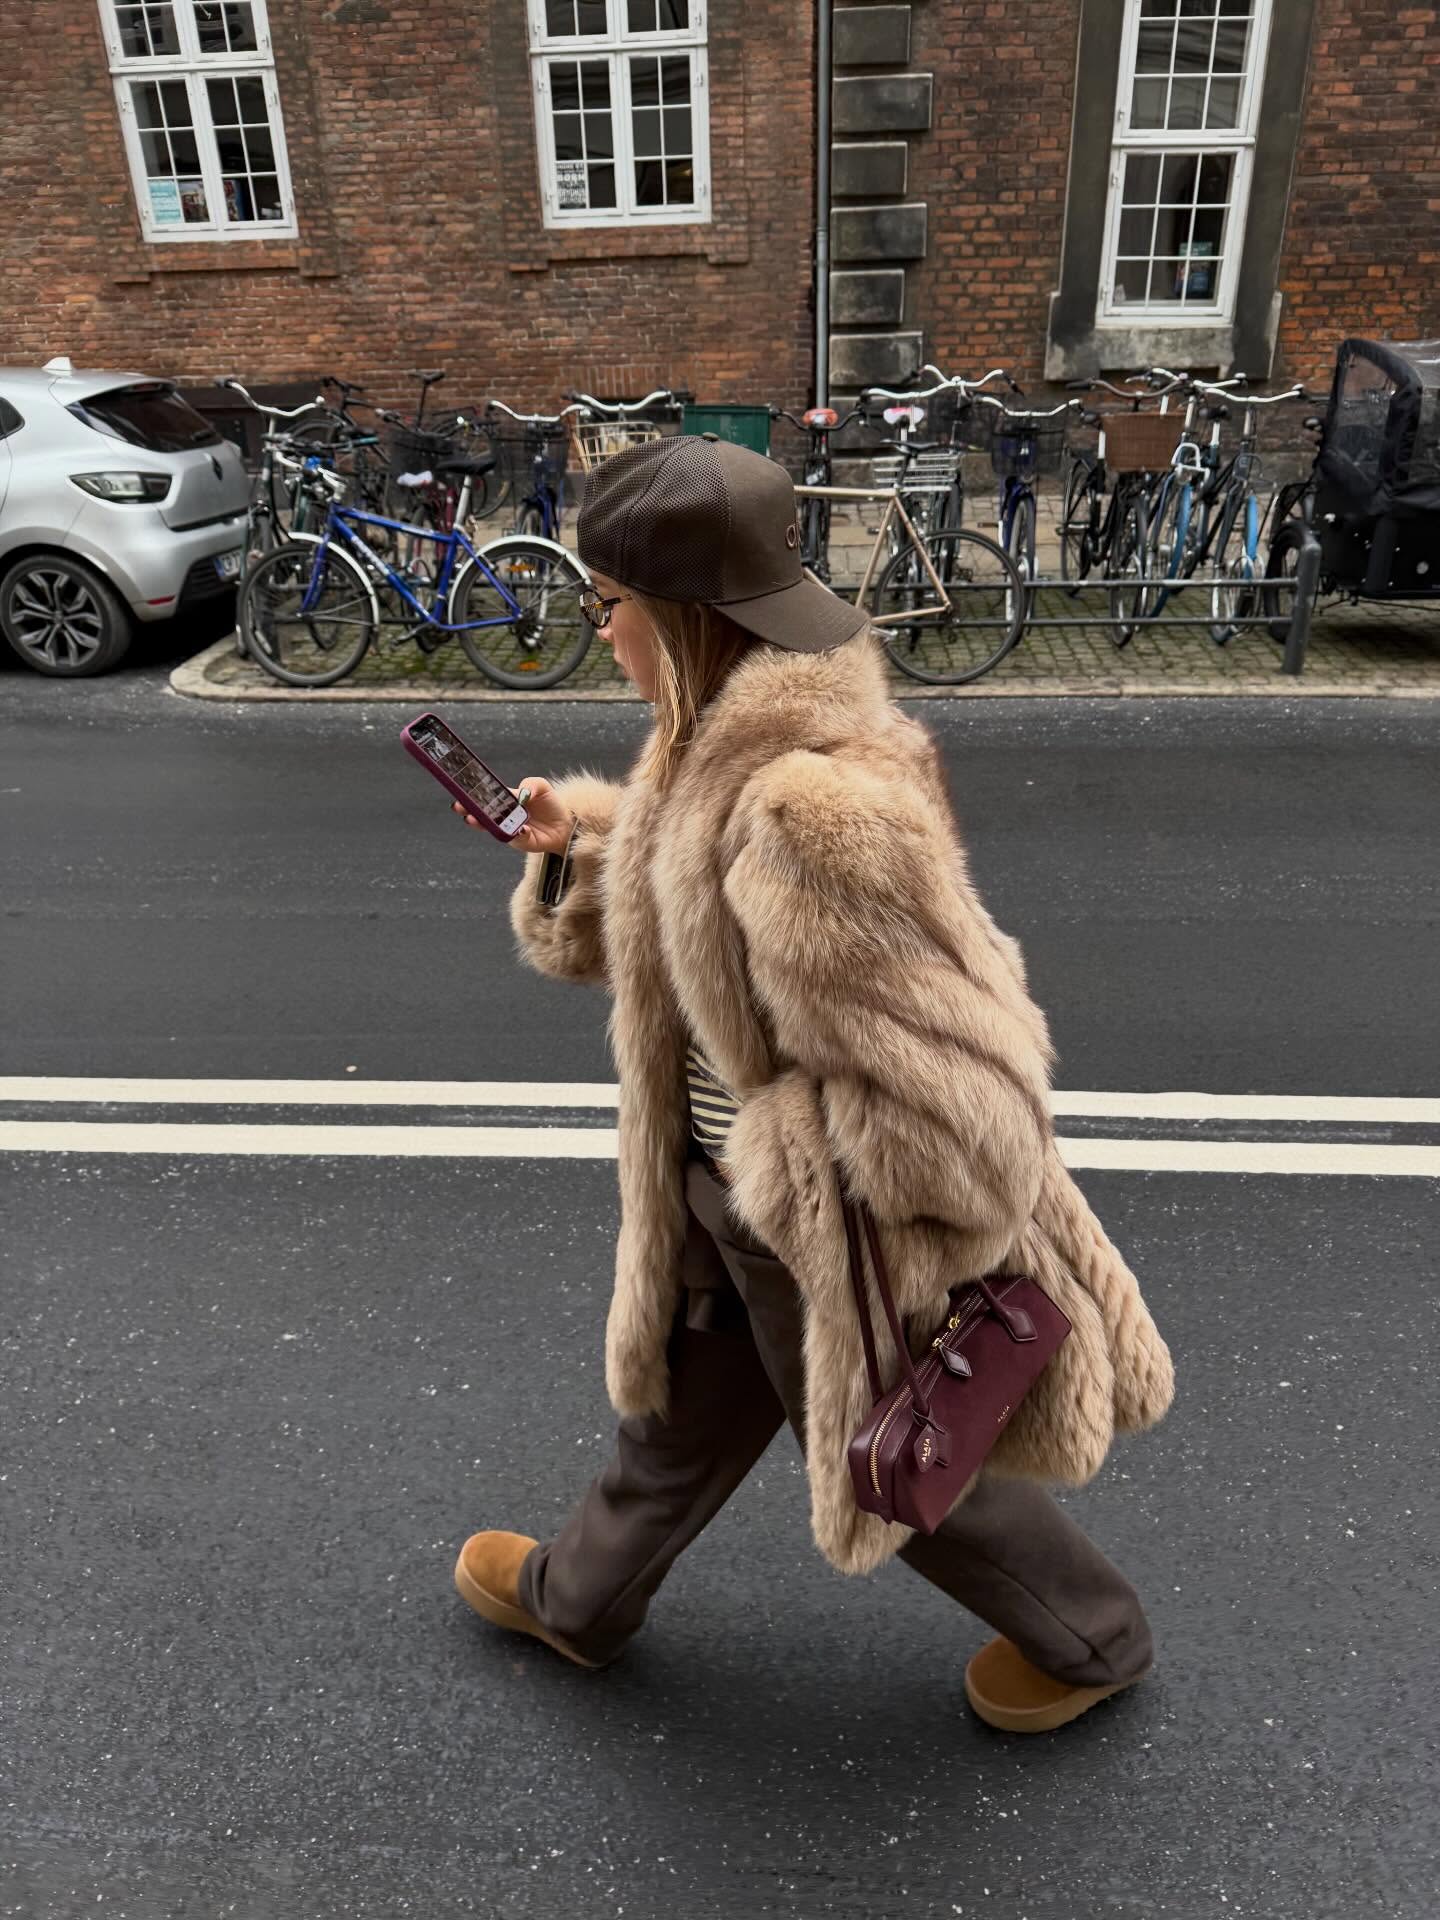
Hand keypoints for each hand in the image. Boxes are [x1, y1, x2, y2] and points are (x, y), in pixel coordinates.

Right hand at [451, 776, 574, 854]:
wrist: (565, 824)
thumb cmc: (550, 804)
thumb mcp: (542, 787)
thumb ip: (531, 784)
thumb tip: (521, 794)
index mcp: (505, 800)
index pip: (485, 797)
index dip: (472, 795)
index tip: (460, 792)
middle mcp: (504, 816)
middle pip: (481, 814)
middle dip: (468, 810)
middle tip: (458, 807)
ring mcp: (510, 829)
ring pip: (492, 828)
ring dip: (482, 824)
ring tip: (472, 819)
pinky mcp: (521, 841)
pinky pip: (514, 837)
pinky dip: (516, 833)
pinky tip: (521, 829)